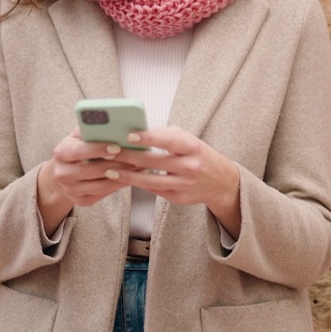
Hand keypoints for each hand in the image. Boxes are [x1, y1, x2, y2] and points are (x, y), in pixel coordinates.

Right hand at [36, 129, 135, 234]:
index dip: (99, 149)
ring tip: (139, 167)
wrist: (65, 172)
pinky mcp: (81, 201)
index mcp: (61, 153)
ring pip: (101, 185)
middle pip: (92, 170)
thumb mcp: (80, 135)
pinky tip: (132, 177)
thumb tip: (114, 121)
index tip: (117, 146)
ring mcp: (70, 190)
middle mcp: (62, 173)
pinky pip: (103, 194)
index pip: (79, 150)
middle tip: (137, 158)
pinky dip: (119, 185)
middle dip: (116, 164)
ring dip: (122, 176)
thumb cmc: (78, 147)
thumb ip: (92, 128)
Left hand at [100, 126, 241, 236]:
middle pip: (154, 161)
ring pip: (150, 181)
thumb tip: (138, 132)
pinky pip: (154, 190)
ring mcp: (184, 184)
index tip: (129, 135)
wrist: (221, 182)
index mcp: (192, 147)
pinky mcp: (178, 198)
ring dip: (128, 176)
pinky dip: (139, 184)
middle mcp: (190, 166)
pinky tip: (125, 179)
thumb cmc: (199, 155)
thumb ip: (167, 136)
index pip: (168, 140)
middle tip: (109, 152)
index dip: (148, 138)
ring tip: (110, 171)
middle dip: (129, 157)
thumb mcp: (189, 141)